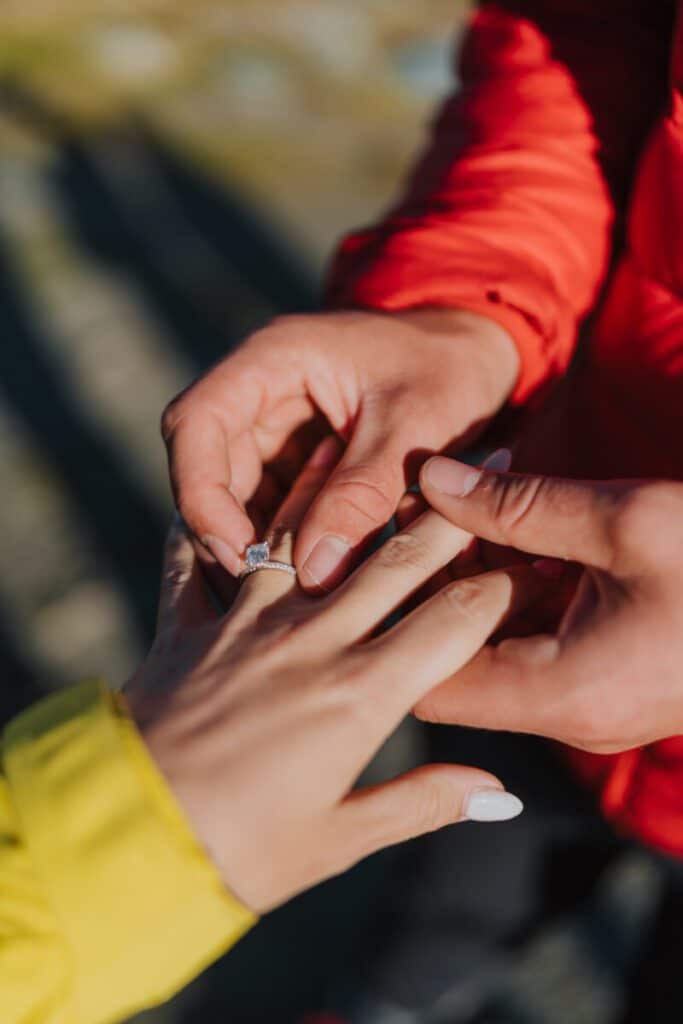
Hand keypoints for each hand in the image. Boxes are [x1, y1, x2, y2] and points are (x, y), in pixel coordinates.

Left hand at [126, 439, 529, 913]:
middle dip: (445, 515)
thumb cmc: (242, 851)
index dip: (498, 585)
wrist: (130, 837)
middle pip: (395, 560)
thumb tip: (500, 798)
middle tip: (481, 465)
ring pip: (300, 535)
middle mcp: (310, 642)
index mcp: (360, 695)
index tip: (526, 557)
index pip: (453, 620)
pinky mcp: (185, 628)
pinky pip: (193, 561)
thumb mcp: (339, 838)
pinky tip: (204, 501)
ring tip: (364, 447)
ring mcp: (244, 625)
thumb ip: (422, 803)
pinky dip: (200, 529)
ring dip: (335, 489)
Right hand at [161, 308, 517, 588]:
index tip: (237, 551)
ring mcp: (273, 424)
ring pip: (232, 493)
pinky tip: (307, 575)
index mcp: (272, 358)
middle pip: (204, 465)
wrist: (475, 356)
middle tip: (260, 591)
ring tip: (283, 593)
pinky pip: (269, 504)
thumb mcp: (416, 423)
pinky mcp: (293, 455)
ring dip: (252, 541)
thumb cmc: (450, 368)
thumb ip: (364, 491)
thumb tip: (314, 571)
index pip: (194, 422)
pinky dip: (282, 539)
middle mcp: (259, 389)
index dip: (200, 490)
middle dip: (225, 529)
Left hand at [415, 456, 682, 753]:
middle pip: (458, 666)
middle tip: (417, 514)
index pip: (432, 682)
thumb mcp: (625, 520)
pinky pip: (536, 646)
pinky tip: (516, 540)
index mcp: (564, 692)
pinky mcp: (606, 682)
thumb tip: (434, 479)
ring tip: (458, 512)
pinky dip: (517, 596)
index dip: (400, 616)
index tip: (390, 547)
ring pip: (496, 653)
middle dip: (433, 588)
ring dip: (475, 585)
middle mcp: (569, 715)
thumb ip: (517, 505)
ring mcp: (589, 704)